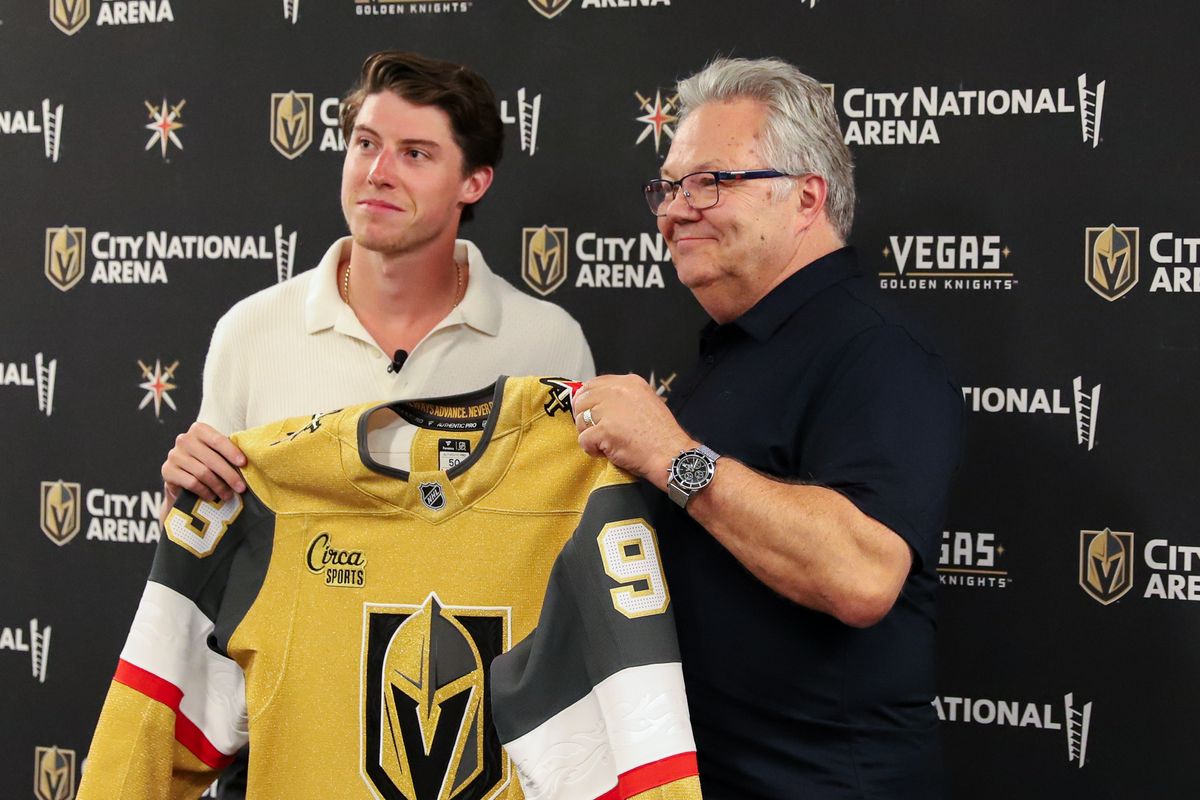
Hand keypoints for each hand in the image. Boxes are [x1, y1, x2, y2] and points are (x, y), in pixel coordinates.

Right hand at [161, 422, 246, 509]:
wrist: (181, 480)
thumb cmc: (206, 463)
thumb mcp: (217, 454)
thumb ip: (228, 453)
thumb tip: (250, 462)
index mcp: (199, 430)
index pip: (218, 440)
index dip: (232, 452)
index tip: (244, 464)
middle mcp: (184, 439)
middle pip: (211, 459)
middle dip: (229, 475)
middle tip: (241, 488)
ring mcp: (174, 454)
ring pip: (202, 473)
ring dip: (219, 486)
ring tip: (228, 495)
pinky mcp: (167, 470)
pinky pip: (191, 482)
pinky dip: (204, 491)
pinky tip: (211, 496)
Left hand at [573, 374, 696, 490]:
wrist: (670, 454)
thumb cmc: (661, 435)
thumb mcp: (646, 402)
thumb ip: (622, 398)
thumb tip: (597, 402)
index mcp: (629, 383)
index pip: (593, 384)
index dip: (587, 400)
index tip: (589, 412)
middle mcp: (618, 391)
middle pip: (582, 400)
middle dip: (585, 417)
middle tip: (595, 430)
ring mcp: (610, 410)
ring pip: (581, 419)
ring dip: (588, 434)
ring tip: (604, 442)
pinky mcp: (605, 430)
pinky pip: (583, 439)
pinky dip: (591, 449)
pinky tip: (605, 452)